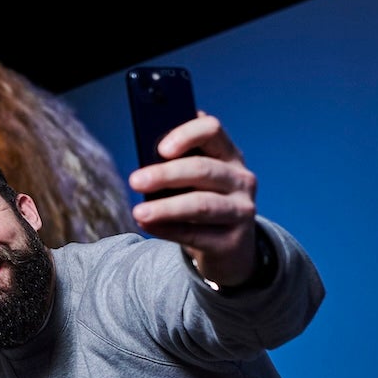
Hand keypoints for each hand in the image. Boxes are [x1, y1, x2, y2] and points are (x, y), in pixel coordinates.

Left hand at [126, 113, 258, 285]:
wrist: (228, 247)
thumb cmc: (201, 201)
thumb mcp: (194, 180)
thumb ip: (176, 165)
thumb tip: (144, 164)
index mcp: (229, 154)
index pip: (212, 130)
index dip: (186, 135)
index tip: (161, 149)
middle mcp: (241, 179)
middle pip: (203, 169)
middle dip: (166, 174)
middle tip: (135, 181)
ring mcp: (241, 211)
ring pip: (201, 205)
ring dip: (166, 208)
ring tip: (139, 212)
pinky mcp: (233, 241)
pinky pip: (196, 234)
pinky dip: (168, 229)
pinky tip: (147, 225)